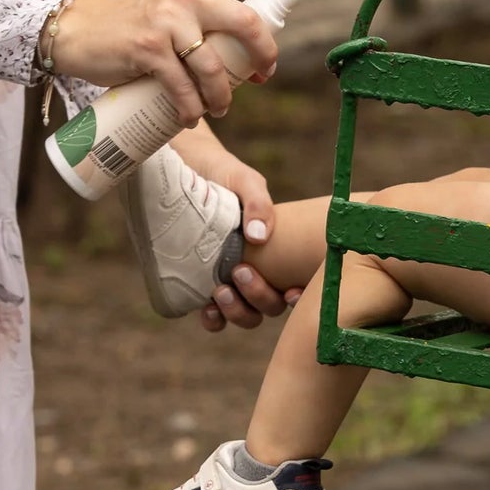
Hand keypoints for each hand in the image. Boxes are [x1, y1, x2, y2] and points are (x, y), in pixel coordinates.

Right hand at [52, 0, 323, 123]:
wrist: (83, 31)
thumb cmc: (138, 27)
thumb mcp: (177, 10)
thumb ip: (209, 22)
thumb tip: (250, 60)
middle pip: (248, 22)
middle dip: (265, 55)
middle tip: (263, 76)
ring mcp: (169, 21)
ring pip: (215, 66)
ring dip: (222, 97)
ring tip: (218, 109)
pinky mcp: (149, 49)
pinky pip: (184, 87)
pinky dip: (192, 109)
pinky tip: (191, 118)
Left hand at [167, 130, 303, 335]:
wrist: (190, 169)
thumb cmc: (226, 175)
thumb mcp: (246, 183)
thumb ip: (258, 204)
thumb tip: (259, 236)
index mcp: (280, 253)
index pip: (297, 284)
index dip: (299, 298)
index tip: (290, 291)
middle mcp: (260, 274)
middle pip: (271, 306)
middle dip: (259, 297)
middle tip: (240, 271)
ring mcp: (233, 285)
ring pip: (246, 316)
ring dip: (237, 312)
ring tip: (219, 291)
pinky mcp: (203, 289)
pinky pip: (214, 318)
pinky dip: (214, 320)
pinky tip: (206, 309)